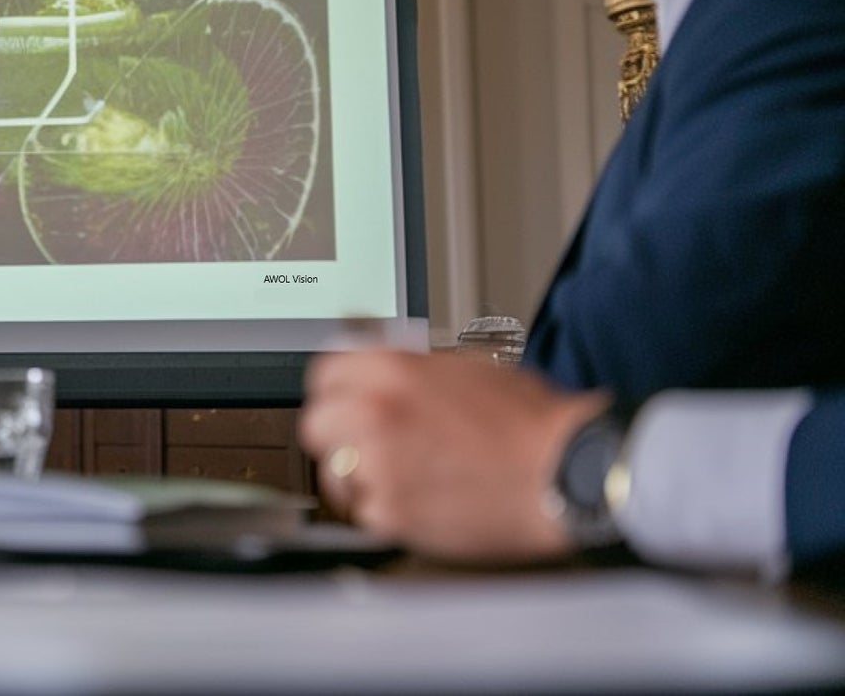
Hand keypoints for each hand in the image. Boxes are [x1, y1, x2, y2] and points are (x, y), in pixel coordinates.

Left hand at [297, 349, 608, 562]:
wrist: (566, 470)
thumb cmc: (531, 422)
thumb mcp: (463, 367)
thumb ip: (408, 368)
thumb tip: (376, 368)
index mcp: (390, 369)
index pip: (323, 374)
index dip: (336, 390)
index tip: (344, 402)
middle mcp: (374, 412)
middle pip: (316, 424)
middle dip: (338, 435)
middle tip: (367, 445)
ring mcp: (378, 464)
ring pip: (335, 474)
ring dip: (360, 478)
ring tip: (406, 478)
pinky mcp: (391, 513)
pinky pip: (366, 514)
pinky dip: (389, 513)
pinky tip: (424, 502)